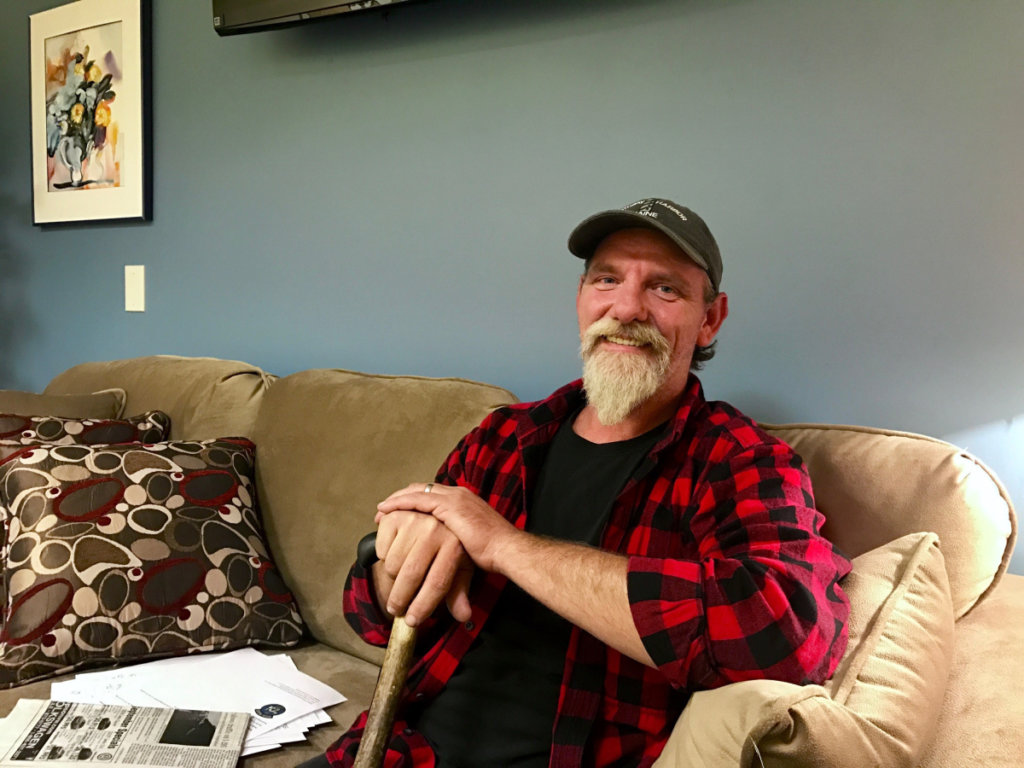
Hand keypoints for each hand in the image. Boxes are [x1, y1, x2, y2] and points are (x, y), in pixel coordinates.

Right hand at [373, 507, 472, 626]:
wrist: (430, 518)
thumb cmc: (446, 549)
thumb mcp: (457, 569)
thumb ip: (458, 593)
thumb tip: (463, 616)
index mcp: (454, 544)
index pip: (438, 582)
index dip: (424, 605)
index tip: (412, 621)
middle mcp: (436, 529)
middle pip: (412, 574)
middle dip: (400, 599)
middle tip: (395, 610)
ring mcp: (415, 520)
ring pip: (393, 565)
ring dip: (392, 578)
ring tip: (399, 575)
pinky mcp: (395, 517)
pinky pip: (382, 550)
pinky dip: (383, 557)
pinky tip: (394, 552)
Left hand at [377, 483, 519, 574]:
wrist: (507, 550)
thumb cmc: (494, 555)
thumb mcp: (469, 559)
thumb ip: (457, 576)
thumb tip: (459, 612)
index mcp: (462, 502)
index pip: (432, 494)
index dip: (411, 501)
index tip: (395, 513)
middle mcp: (456, 496)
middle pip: (421, 492)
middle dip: (399, 502)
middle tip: (381, 513)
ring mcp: (452, 499)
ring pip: (416, 495)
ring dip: (396, 504)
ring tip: (380, 514)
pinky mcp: (449, 506)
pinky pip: (416, 501)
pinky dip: (399, 504)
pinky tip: (386, 512)